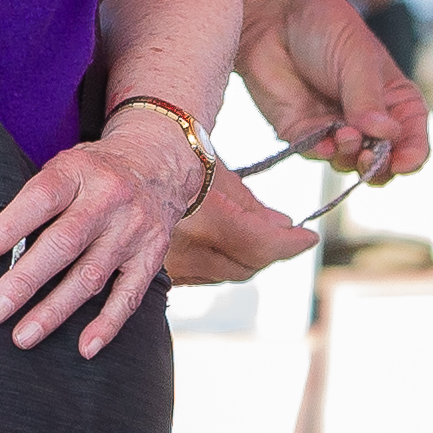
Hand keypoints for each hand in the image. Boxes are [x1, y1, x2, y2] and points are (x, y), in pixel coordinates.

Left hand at [0, 127, 199, 355]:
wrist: (159, 162)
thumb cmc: (95, 171)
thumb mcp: (65, 166)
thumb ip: (36, 199)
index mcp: (79, 172)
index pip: (40, 200)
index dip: (7, 228)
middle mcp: (109, 200)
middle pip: (63, 244)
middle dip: (25, 282)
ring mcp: (133, 230)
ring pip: (90, 276)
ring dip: (55, 310)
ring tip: (23, 336)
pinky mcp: (151, 256)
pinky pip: (129, 295)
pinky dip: (107, 324)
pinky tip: (85, 347)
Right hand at [165, 166, 320, 287]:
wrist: (124, 161)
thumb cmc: (176, 156)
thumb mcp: (219, 172)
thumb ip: (254, 206)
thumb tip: (285, 227)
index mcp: (206, 220)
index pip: (262, 247)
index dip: (291, 245)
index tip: (308, 237)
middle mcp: (187, 249)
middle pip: (246, 266)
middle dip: (270, 251)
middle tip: (286, 235)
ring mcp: (170, 264)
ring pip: (226, 275)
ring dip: (246, 259)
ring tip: (257, 236)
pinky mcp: (159, 271)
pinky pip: (202, 277)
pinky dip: (220, 264)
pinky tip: (224, 245)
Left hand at [231, 0, 428, 189]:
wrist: (273, 16)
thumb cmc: (324, 27)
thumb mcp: (357, 58)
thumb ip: (369, 100)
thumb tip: (387, 135)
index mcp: (393, 99)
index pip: (412, 138)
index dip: (411, 155)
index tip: (402, 161)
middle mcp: (367, 119)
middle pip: (382, 160)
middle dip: (378, 165)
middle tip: (369, 155)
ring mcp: (334, 127)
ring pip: (349, 162)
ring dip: (349, 155)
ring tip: (344, 134)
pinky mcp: (302, 132)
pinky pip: (315, 153)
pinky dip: (322, 153)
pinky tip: (323, 142)